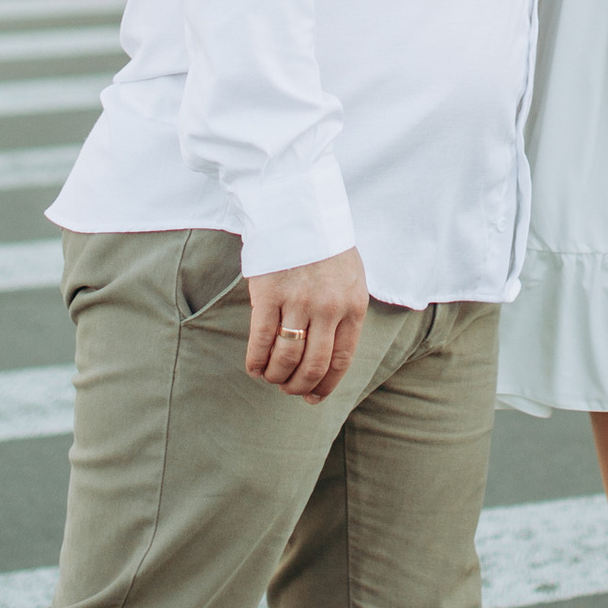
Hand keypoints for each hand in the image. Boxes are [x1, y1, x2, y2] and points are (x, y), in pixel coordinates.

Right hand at [244, 247, 368, 401]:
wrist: (300, 209)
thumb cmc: (326, 246)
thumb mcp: (351, 278)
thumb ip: (346, 313)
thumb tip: (332, 354)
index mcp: (353, 306)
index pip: (341, 361)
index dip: (325, 386)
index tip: (313, 398)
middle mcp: (329, 308)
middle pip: (313, 365)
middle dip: (298, 386)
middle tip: (287, 389)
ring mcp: (298, 301)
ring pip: (287, 358)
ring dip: (276, 376)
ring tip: (270, 377)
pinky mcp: (269, 294)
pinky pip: (261, 340)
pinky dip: (257, 361)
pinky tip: (254, 368)